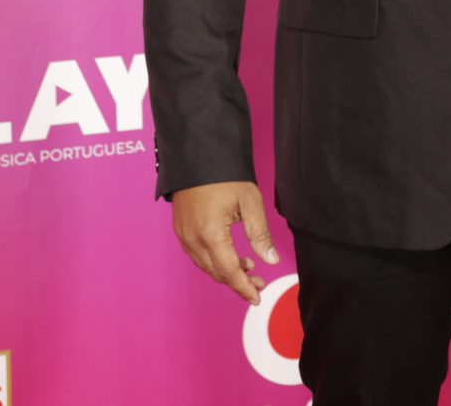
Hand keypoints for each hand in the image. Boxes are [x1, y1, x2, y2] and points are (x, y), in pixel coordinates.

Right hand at [171, 180, 278, 302]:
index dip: (244, 287)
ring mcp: (183, 235)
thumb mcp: (249, 201)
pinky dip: (213, 260)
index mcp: (211, 234)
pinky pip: (197, 254)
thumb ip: (260, 234)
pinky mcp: (180, 229)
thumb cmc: (225, 175)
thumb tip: (270, 260)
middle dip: (238, 281)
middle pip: (216, 273)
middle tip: (259, 282)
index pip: (229, 272)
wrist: (198, 154)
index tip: (257, 297)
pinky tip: (229, 254)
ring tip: (248, 266)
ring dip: (226, 271)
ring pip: (205, 266)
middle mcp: (193, 239)